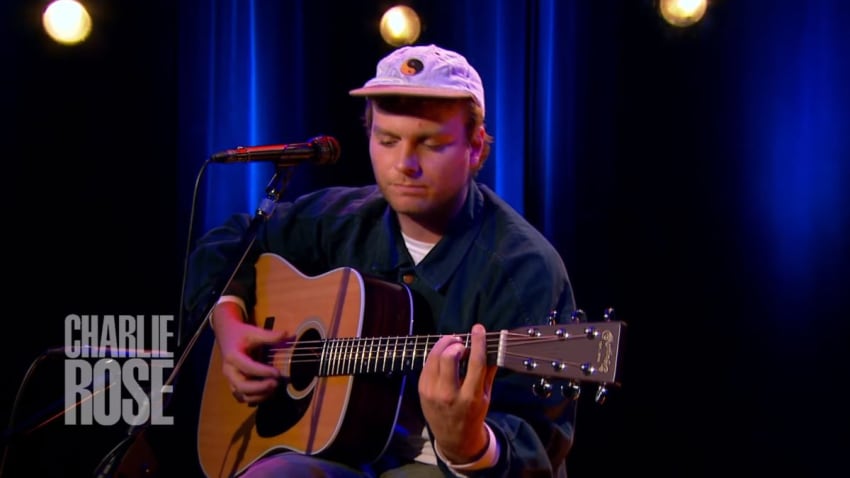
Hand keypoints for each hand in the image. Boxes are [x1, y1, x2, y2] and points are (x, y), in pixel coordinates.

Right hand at [212, 301, 285, 404]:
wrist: (227, 335)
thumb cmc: (241, 334)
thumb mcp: (253, 332)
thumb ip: (269, 336)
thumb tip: (287, 334)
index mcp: (232, 357)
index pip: (248, 368)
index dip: (263, 372)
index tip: (278, 373)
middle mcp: (229, 371)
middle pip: (242, 386)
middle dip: (260, 388)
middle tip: (276, 383)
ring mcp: (231, 380)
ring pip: (242, 395)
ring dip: (259, 395)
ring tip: (275, 388)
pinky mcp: (234, 385)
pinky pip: (243, 397)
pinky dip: (256, 398)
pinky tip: (269, 392)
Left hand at [418, 323, 497, 463]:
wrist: (454, 438)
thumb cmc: (474, 414)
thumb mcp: (486, 396)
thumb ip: (488, 371)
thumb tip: (492, 347)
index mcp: (470, 397)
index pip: (475, 362)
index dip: (478, 342)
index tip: (479, 328)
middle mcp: (448, 394)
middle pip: (448, 356)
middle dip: (456, 343)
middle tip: (462, 343)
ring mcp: (432, 392)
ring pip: (434, 357)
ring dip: (444, 345)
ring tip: (453, 344)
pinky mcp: (421, 389)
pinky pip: (427, 364)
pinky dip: (436, 355)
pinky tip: (443, 356)